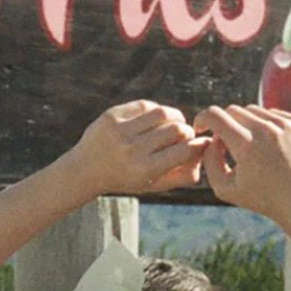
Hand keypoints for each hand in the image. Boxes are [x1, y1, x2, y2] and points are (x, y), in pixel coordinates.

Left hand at [71, 101, 210, 196]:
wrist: (85, 170)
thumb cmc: (126, 178)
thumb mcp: (153, 184)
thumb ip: (181, 175)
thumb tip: (205, 152)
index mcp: (144, 170)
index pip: (184, 151)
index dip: (198, 145)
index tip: (202, 143)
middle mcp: (132, 150)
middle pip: (177, 130)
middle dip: (187, 131)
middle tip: (186, 134)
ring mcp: (120, 131)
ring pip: (163, 113)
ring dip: (175, 116)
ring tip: (175, 123)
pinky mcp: (112, 115)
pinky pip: (145, 105)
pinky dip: (156, 110)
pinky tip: (156, 118)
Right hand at [193, 104, 290, 226]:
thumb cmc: (262, 199)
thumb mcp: (225, 188)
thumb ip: (209, 160)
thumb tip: (212, 138)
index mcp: (247, 146)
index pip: (215, 116)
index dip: (202, 118)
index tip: (201, 127)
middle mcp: (267, 130)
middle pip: (233, 111)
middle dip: (224, 124)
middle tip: (226, 143)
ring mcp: (286, 124)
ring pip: (253, 110)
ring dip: (245, 124)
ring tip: (249, 147)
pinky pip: (273, 114)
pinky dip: (264, 125)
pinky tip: (268, 145)